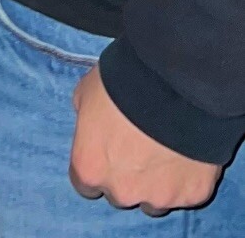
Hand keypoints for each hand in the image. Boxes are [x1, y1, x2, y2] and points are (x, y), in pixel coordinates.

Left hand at [69, 66, 220, 213]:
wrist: (174, 83)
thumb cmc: (122, 84)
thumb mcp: (87, 93)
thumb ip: (87, 120)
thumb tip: (94, 126)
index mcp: (91, 168)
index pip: (86, 183)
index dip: (98, 165)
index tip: (107, 151)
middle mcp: (123, 191)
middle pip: (121, 193)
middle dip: (127, 175)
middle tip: (139, 145)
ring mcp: (161, 197)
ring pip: (156, 198)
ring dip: (158, 181)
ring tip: (167, 148)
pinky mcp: (194, 194)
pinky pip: (189, 190)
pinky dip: (189, 176)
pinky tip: (190, 150)